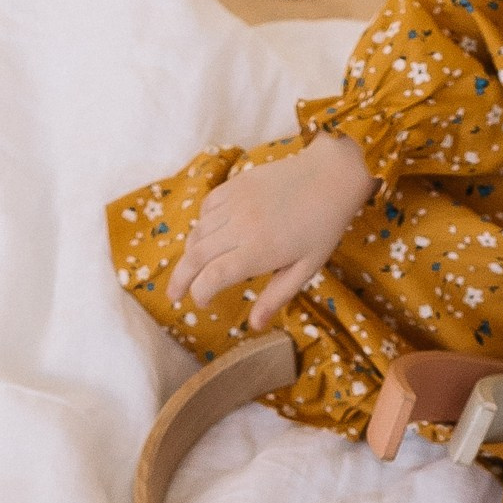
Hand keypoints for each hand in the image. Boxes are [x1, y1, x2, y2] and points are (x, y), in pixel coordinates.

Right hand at [168, 135, 372, 329]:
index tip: (202, 303)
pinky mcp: (234, 185)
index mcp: (259, 250)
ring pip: (198, 232)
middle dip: (179, 279)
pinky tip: (210, 236)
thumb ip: (277, 297)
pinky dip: (202, 225)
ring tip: (193, 268)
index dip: (199, 293)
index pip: (212, 277)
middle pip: (195, 256)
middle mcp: (240, 226)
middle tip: (173, 295)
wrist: (330, 176)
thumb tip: (255, 326)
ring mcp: (235, 202)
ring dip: (191, 253)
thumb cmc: (322, 227)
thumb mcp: (306, 269)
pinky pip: (206, 208)